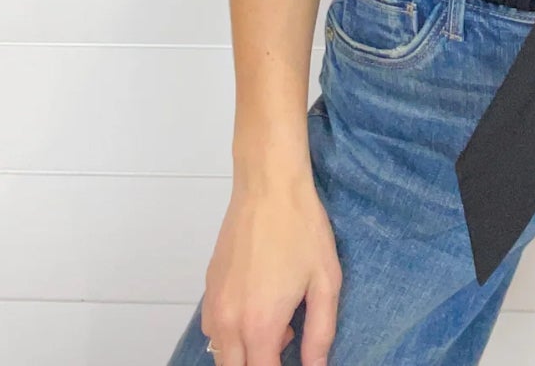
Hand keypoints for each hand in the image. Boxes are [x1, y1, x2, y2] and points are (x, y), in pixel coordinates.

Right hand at [201, 178, 342, 365]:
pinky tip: (256, 306)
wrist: (269, 185)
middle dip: (260, 363)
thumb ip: (320, 334)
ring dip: (245, 351)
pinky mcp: (208, 285)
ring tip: (275, 322)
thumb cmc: (301, 228)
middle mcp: (229, 320)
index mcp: (260, 325)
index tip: (295, 357)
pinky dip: (230, 332)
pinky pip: (212, 328)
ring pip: (220, 352)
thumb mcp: (325, 282)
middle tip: (288, 340)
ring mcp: (214, 303)